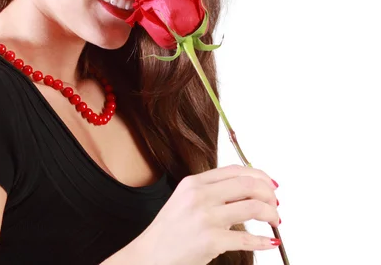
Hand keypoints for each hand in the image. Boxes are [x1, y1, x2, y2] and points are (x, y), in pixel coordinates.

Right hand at [137, 164, 280, 264]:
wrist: (150, 255)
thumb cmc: (169, 231)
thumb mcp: (185, 200)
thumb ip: (211, 193)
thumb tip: (246, 192)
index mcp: (194, 183)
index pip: (235, 170)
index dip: (259, 176)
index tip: (271, 184)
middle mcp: (200, 196)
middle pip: (248, 185)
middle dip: (269, 195)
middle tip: (275, 205)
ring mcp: (205, 218)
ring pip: (253, 207)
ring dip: (271, 215)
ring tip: (274, 222)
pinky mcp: (211, 241)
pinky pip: (247, 238)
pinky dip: (264, 241)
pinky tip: (270, 242)